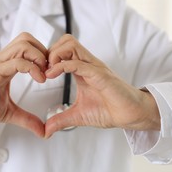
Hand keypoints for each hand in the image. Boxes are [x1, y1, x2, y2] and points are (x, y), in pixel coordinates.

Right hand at [0, 33, 46, 137]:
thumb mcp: (8, 113)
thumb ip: (26, 119)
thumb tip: (43, 131)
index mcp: (6, 65)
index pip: (28, 46)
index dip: (43, 56)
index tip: (50, 73)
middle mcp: (2, 60)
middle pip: (27, 38)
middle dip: (44, 51)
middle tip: (49, 71)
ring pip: (23, 44)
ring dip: (39, 57)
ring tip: (44, 75)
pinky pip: (16, 62)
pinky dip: (32, 68)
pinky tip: (38, 80)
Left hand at [44, 34, 160, 137]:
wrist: (131, 115)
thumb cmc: (109, 110)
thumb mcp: (78, 115)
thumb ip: (61, 120)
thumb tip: (46, 131)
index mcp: (82, 69)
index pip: (62, 50)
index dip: (48, 58)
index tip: (40, 73)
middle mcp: (87, 64)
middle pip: (65, 41)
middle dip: (50, 52)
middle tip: (43, 70)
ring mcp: (94, 67)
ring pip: (71, 45)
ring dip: (55, 55)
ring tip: (48, 72)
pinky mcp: (100, 74)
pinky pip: (78, 63)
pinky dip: (62, 66)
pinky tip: (52, 75)